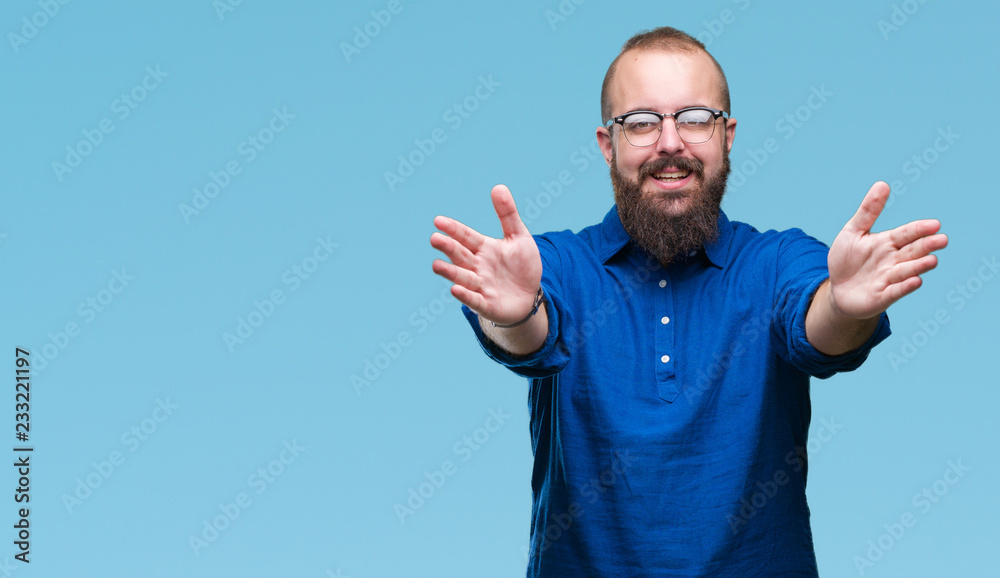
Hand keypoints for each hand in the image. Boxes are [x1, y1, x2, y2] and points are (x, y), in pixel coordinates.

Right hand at [430, 184, 541, 324]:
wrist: (530, 296)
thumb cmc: (521, 266)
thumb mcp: (519, 237)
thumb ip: (507, 214)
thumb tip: (498, 187)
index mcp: (483, 248)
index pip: (465, 236)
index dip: (453, 229)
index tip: (438, 221)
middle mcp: (477, 266)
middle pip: (460, 255)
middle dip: (448, 248)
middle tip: (435, 239)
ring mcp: (480, 286)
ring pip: (462, 277)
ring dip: (450, 272)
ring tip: (436, 266)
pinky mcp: (487, 304)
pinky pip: (474, 299)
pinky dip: (465, 295)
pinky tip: (455, 290)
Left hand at [827, 181, 948, 318]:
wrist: (838, 289)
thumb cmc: (847, 259)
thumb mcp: (852, 232)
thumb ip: (868, 211)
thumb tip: (882, 184)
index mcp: (888, 242)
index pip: (907, 233)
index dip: (919, 229)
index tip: (935, 224)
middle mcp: (893, 260)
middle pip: (913, 251)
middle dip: (927, 246)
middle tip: (942, 240)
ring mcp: (889, 279)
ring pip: (907, 271)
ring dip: (919, 266)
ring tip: (932, 260)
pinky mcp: (882, 296)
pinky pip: (895, 291)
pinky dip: (905, 286)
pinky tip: (915, 281)